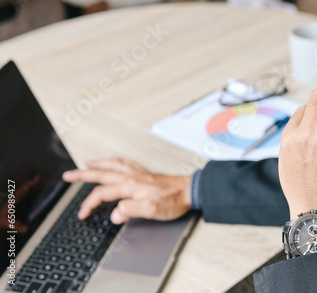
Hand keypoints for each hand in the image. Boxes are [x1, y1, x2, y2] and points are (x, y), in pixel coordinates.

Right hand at [62, 158, 191, 224]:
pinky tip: (115, 161)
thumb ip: (130, 210)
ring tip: (87, 163)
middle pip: (102, 174)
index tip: (82, 214)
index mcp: (130, 186)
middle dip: (83, 175)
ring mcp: (139, 174)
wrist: (189, 191)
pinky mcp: (146, 174)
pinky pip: (126, 163)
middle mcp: (132, 177)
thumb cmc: (173, 201)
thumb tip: (114, 214)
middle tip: (68, 175)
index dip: (89, 204)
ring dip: (98, 164)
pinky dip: (116, 161)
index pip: (102, 194)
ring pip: (113, 166)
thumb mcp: (151, 210)